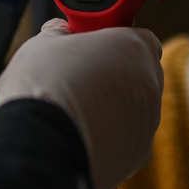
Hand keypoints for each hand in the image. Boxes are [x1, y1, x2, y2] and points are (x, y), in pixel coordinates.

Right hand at [0, 19, 163, 188]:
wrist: (39, 146)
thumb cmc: (43, 87)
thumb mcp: (43, 45)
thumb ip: (58, 34)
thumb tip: (58, 31)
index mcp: (134, 47)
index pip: (140, 37)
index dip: (116, 42)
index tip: (93, 48)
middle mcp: (150, 84)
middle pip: (138, 75)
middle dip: (113, 77)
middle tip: (78, 80)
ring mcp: (146, 124)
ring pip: (132, 112)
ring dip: (109, 111)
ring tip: (70, 115)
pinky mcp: (136, 157)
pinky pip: (123, 142)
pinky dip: (106, 140)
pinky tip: (75, 139)